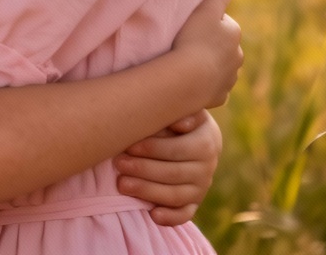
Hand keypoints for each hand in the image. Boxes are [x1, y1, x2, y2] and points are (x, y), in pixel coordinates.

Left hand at [115, 110, 221, 225]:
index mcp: (206, 141)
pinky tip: (153, 215)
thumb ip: (178, 111)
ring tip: (122, 185)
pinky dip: (171, 218)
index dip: (152, 149)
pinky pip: (185, 214)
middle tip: (118, 164)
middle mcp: (207, 167)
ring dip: (148, 191)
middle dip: (143, 170)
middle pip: (174, 173)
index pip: (178, 149)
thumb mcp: (182, 107)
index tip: (129, 145)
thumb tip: (179, 123)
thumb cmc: (179, 116)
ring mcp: (202, 187)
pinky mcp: (195, 202)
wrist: (197, 134)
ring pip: (176, 195)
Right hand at [172, 0, 242, 107]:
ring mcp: (230, 78)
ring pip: (220, 67)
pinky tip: (192, 79)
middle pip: (223, 46)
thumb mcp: (205, 9)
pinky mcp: (221, 96)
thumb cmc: (194, 39)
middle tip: (188, 43)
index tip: (192, 25)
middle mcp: (238, 56)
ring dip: (208, 64)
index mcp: (235, 34)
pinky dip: (206, 83)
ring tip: (188, 62)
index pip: (223, 22)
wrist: (190, 77)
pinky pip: (213, 86)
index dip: (207, 22)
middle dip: (210, 44)